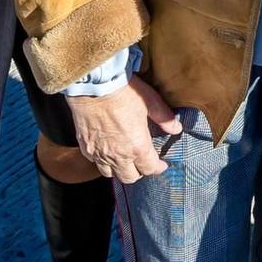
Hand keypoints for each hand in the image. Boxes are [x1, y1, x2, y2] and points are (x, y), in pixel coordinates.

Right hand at [65, 79, 182, 183]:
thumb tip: (176, 128)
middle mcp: (117, 155)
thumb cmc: (123, 91)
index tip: (161, 164)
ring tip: (124, 159)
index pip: (150, 168)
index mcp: (137, 147)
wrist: (94, 84)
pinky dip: (102, 160)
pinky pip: (95, 162)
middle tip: (143, 162)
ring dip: (119, 169)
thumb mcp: (150, 101)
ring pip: (110, 173)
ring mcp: (99, 152)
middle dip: (139, 172)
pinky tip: (106, 150)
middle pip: (130, 177)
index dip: (158, 168)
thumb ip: (164, 117)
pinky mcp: (85, 146)